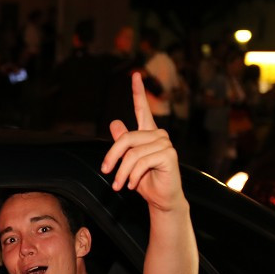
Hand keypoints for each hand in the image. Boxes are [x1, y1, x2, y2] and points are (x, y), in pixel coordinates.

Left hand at [101, 73, 184, 213]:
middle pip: (126, 138)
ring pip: (132, 153)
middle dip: (112, 157)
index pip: (142, 108)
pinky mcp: (169, 154)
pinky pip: (141, 162)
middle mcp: (158, 134)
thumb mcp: (128, 162)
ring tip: (119, 185)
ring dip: (121, 173)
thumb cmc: (145, 181)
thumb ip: (122, 143)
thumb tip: (114, 123)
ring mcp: (165, 143)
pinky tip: (132, 185)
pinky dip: (132, 176)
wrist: (161, 199)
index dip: (138, 92)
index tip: (135, 75)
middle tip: (105, 172)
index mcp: (148, 133)